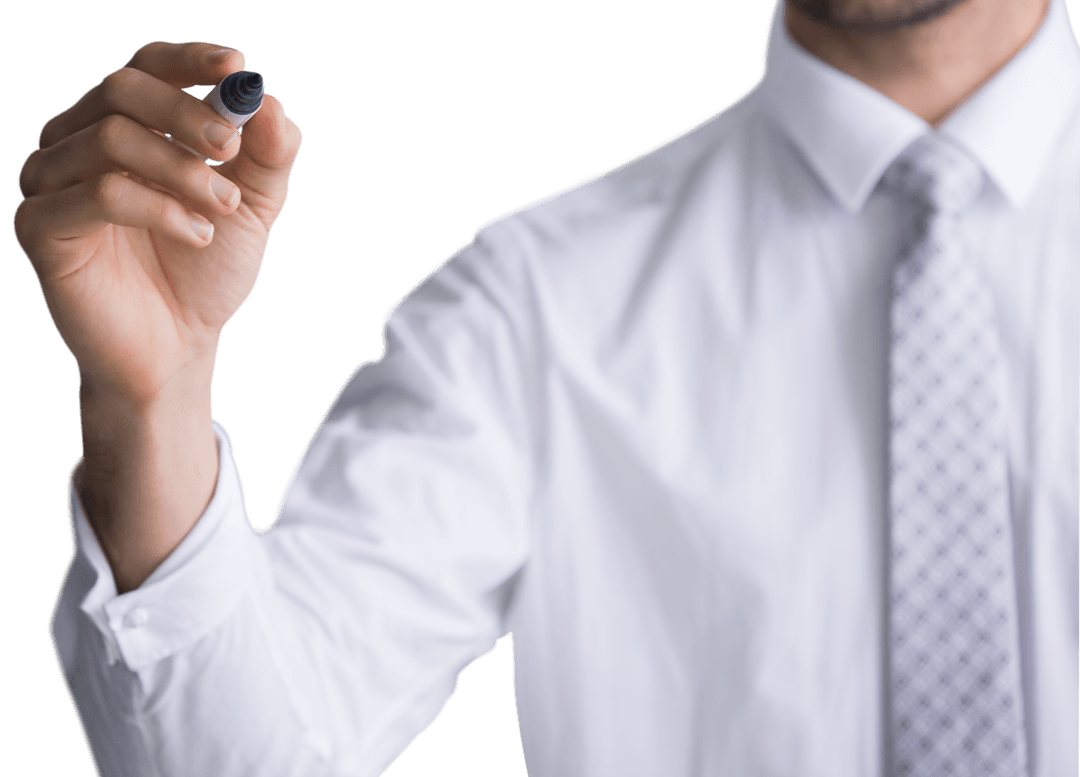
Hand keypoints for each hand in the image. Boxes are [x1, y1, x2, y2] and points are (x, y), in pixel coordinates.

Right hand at [14, 41, 302, 405]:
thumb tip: (270, 102)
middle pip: (123, 87)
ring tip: (221, 211)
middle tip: (232, 149)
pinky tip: (196, 236)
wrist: (180, 346)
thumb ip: (267, 156)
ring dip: (184, 171)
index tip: (235, 65)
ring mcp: (51, 181)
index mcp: (125, 125)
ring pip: (112, 137)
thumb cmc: (205, 272)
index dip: (188, 59)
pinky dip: (161, 208)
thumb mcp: (251, 207)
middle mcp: (78, 142)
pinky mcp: (40, 226)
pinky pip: (101, 193)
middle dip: (190, 115)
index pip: (145, 66)